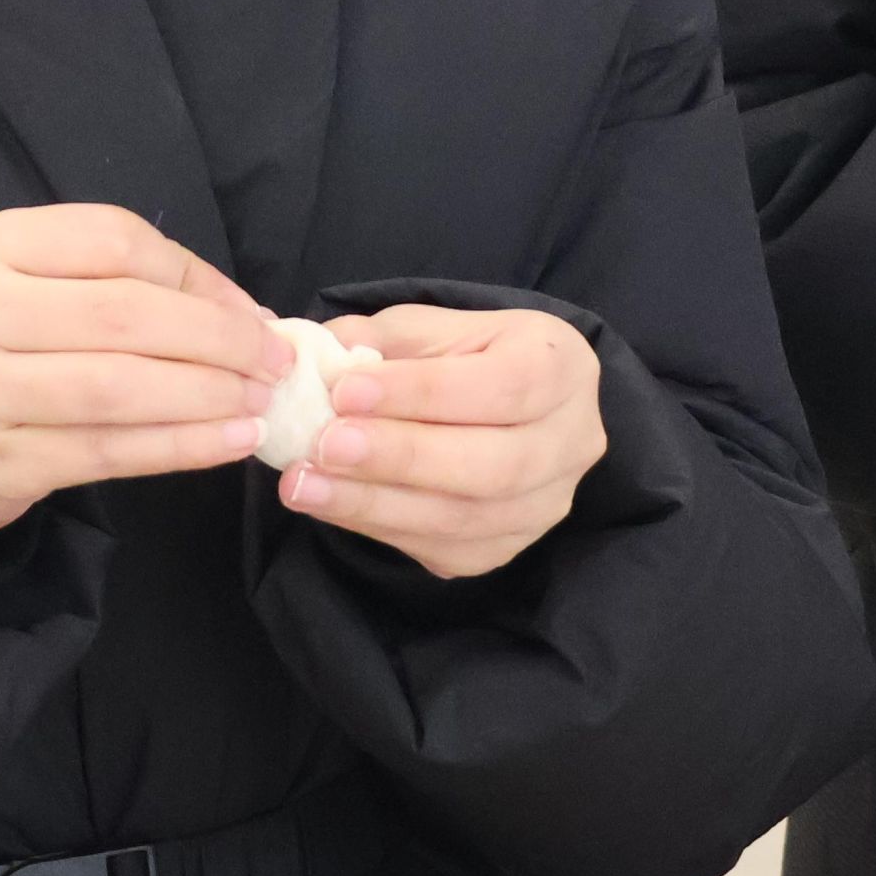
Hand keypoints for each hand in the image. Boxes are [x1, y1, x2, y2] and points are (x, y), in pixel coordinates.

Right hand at [0, 204, 293, 542]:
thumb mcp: (34, 282)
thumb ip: (124, 281)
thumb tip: (244, 312)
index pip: (115, 241)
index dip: (195, 276)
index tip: (250, 311)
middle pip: (124, 315)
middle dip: (218, 340)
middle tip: (275, 361)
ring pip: (120, 389)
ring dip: (208, 398)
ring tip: (262, 403)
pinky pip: (108, 452)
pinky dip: (180, 447)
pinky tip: (227, 442)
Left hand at [278, 303, 606, 579]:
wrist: (507, 403)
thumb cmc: (466, 353)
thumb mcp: (431, 327)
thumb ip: (380, 340)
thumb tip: (313, 360)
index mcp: (560, 366)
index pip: (500, 387)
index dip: (422, 392)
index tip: (346, 389)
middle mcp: (571, 442)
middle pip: (492, 465)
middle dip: (399, 456)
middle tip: (324, 444)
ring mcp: (545, 505)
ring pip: (466, 519)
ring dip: (375, 503)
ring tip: (304, 483)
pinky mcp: (507, 547)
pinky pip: (443, 548)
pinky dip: (378, 527)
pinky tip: (328, 504)